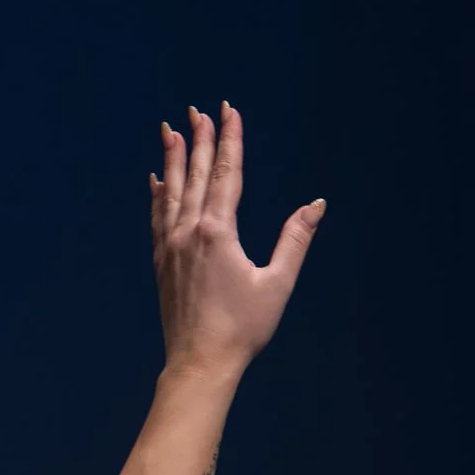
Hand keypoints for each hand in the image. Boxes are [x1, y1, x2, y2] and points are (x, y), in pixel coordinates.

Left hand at [150, 104, 323, 383]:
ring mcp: (171, 246)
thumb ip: (295, 240)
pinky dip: (158, 194)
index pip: (226, 173)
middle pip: (196, 174)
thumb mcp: (276, 284)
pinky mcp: (162, 263)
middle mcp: (189, 232)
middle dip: (199, 139)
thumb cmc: (242, 330)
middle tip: (199, 110)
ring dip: (173, 158)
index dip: (229, 139)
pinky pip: (158, 217)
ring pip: (172, 191)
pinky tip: (157, 181)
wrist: (199, 364)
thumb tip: (316, 205)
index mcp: (218, 232)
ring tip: (171, 130)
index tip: (229, 111)